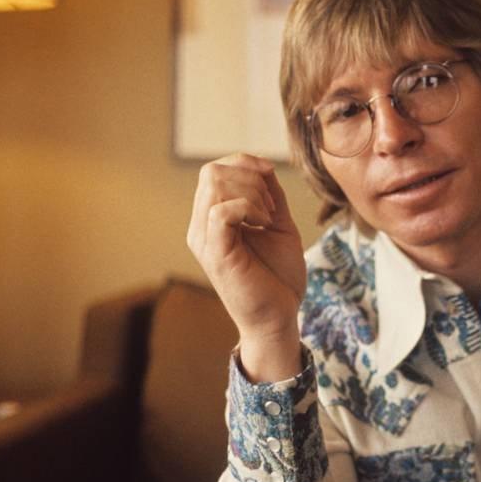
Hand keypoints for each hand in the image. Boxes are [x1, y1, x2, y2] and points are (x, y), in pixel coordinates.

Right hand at [187, 153, 306, 380]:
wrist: (279, 318)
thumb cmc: (279, 278)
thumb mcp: (278, 226)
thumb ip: (270, 196)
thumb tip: (265, 167)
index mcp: (212, 219)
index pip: (214, 170)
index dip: (244, 162)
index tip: (271, 178)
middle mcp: (201, 227)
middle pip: (211, 171)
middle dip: (250, 176)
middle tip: (271, 206)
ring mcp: (204, 240)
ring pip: (215, 185)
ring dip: (253, 193)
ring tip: (269, 218)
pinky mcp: (215, 253)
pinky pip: (221, 210)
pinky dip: (249, 208)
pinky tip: (264, 225)